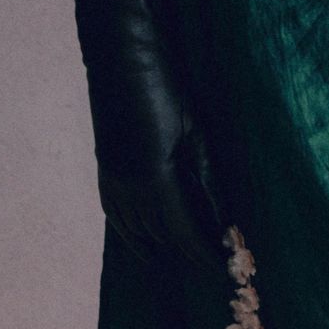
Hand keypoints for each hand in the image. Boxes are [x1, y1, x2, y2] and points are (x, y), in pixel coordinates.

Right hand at [97, 103, 232, 280]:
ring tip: (186, 259)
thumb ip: (208, 181)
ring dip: (162, 248)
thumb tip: (224, 219)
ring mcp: (111, 181)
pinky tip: (147, 241)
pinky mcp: (104, 171)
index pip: (183, 234)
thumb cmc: (167, 89)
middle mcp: (128, 188)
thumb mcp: (196, 134)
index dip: (204, 256)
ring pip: (137, 232)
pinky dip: (135, 235)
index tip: (223, 270)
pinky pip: (117, 217)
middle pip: (161, 238)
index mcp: (155, 180)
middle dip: (188, 253)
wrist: (121, 58)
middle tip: (214, 261)